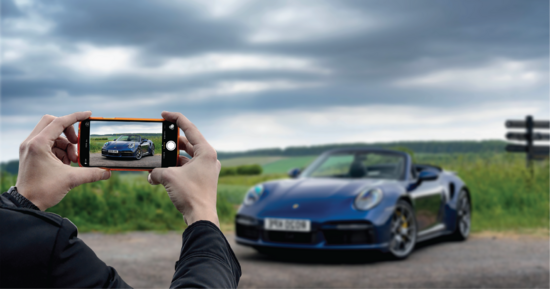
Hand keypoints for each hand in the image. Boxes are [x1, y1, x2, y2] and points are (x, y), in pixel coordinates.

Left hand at [16, 112, 110, 210]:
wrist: (26, 204)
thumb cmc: (43, 191)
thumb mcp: (71, 179)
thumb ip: (92, 173)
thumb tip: (108, 172)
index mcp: (39, 144)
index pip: (59, 122)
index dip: (76, 117)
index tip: (88, 115)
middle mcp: (31, 142)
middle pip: (52, 122)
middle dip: (68, 131)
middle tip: (77, 142)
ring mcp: (29, 148)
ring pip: (51, 135)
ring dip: (65, 145)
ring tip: (72, 161)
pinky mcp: (30, 154)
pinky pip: (48, 144)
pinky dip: (59, 151)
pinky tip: (64, 164)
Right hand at [148, 111, 220, 226]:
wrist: (201, 216)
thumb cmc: (190, 194)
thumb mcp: (168, 177)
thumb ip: (156, 171)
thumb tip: (150, 176)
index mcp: (206, 152)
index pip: (190, 128)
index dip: (176, 119)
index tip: (164, 114)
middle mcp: (209, 158)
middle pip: (188, 143)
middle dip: (171, 142)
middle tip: (158, 139)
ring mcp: (207, 169)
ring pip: (186, 157)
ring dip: (171, 158)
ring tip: (156, 159)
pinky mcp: (203, 179)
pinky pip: (187, 168)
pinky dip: (175, 169)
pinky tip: (161, 174)